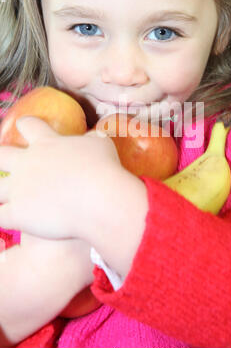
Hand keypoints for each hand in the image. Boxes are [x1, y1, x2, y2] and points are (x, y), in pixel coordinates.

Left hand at [0, 116, 122, 239]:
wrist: (100, 200)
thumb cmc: (104, 169)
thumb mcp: (101, 144)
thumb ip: (90, 139)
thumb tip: (90, 138)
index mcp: (46, 143)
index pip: (28, 125)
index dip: (26, 125)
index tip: (25, 126)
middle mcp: (26, 163)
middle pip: (0, 155)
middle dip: (1, 158)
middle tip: (6, 164)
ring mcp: (18, 188)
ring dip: (0, 191)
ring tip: (7, 197)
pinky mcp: (17, 213)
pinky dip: (2, 218)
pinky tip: (5, 222)